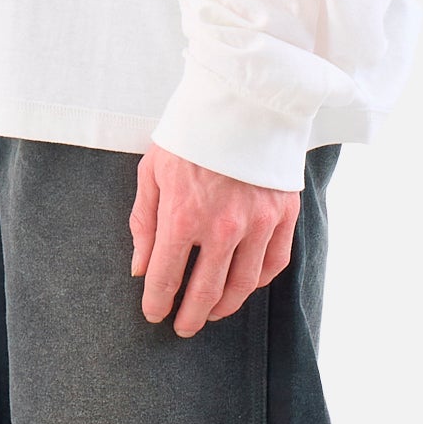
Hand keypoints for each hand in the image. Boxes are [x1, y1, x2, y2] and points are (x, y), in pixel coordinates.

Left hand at [128, 141, 298, 336]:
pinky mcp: (283, 213)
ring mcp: (257, 222)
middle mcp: (222, 226)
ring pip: (242, 287)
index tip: (153, 313)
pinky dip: (258, 281)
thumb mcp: (152, 169)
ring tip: (211, 312)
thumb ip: (144, 222)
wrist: (241, 97)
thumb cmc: (190, 132)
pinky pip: (273, 264)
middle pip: (204, 293)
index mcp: (183, 215)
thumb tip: (139, 268)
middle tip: (182, 326)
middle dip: (189, 316)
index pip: (165, 278)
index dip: (156, 303)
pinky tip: (244, 284)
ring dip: (223, 307)